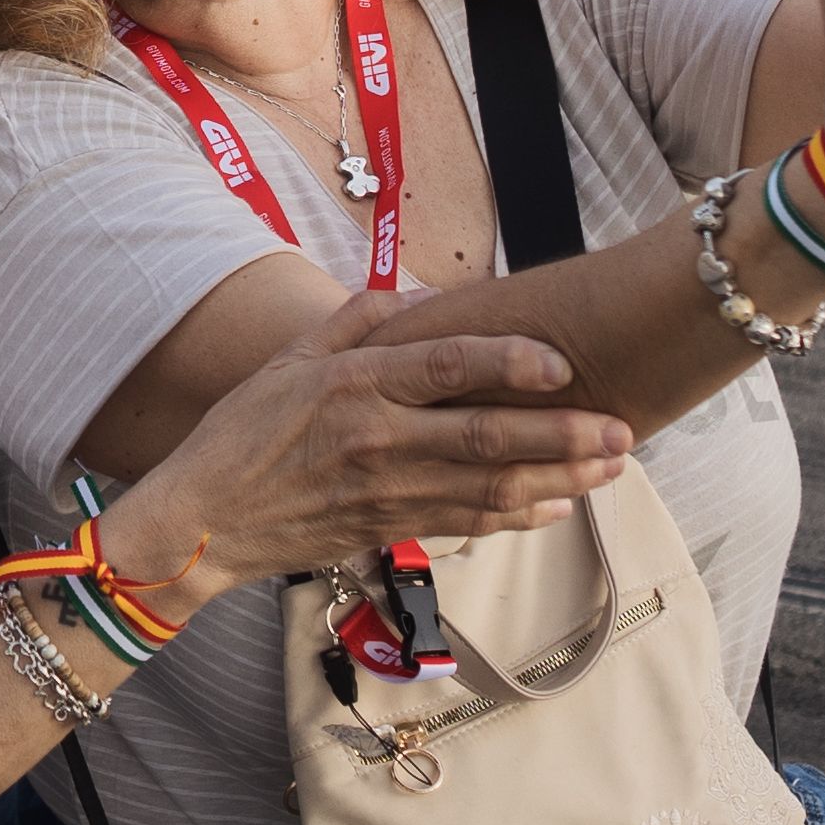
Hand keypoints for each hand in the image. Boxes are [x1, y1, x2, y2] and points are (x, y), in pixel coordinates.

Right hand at [107, 291, 631, 603]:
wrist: (203, 523)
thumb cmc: (244, 433)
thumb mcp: (290, 358)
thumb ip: (361, 319)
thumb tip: (428, 295)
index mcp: (354, 385)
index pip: (445, 366)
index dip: (509, 362)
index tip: (562, 364)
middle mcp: (377, 438)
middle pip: (487, 435)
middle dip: (563, 435)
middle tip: (621, 430)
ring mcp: (387, 490)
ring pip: (490, 487)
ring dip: (558, 478)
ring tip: (611, 467)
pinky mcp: (389, 529)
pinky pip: (467, 523)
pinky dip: (517, 516)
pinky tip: (557, 505)